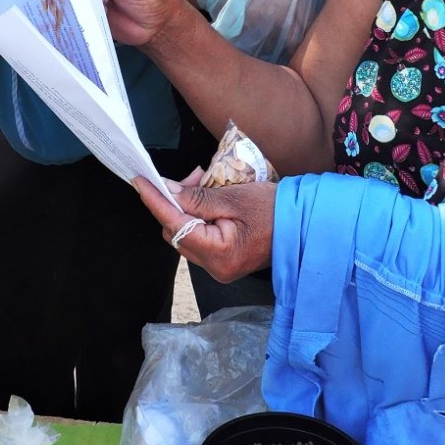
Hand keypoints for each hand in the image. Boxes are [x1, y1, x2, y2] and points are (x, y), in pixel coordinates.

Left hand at [132, 174, 276, 281]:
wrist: (305, 226)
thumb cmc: (275, 210)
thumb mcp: (233, 198)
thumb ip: (196, 198)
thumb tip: (166, 191)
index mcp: (219, 254)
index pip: (175, 223)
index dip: (154, 200)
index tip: (139, 181)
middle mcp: (215, 268)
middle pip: (176, 232)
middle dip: (175, 202)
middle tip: (191, 177)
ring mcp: (219, 268)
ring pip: (185, 235)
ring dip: (186, 208)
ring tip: (203, 183)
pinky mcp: (224, 262)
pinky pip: (199, 239)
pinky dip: (197, 218)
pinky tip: (208, 199)